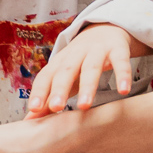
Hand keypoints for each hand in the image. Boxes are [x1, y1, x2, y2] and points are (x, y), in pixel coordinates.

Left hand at [27, 24, 151, 116]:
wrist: (104, 29)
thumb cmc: (79, 62)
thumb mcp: (64, 78)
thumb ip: (49, 100)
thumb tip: (28, 123)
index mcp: (60, 62)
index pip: (46, 76)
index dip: (39, 92)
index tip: (34, 109)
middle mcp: (76, 54)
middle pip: (66, 71)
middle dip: (60, 89)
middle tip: (56, 108)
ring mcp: (97, 50)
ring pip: (91, 67)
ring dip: (88, 85)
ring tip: (85, 105)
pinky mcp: (117, 49)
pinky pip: (120, 62)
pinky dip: (122, 75)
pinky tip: (123, 90)